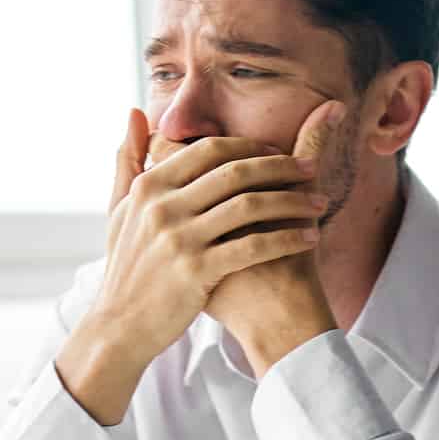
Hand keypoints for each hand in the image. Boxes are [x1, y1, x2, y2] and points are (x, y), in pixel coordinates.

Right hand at [55, 109, 325, 423]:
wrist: (118, 327)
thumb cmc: (126, 267)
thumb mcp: (118, 209)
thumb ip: (128, 159)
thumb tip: (135, 111)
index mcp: (148, 186)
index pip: (210, 150)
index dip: (250, 147)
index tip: (278, 152)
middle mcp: (162, 207)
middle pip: (235, 172)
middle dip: (280, 167)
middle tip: (311, 170)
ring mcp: (178, 239)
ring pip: (249, 206)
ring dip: (292, 201)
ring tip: (320, 203)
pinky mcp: (196, 271)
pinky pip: (254, 246)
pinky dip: (287, 238)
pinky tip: (310, 238)